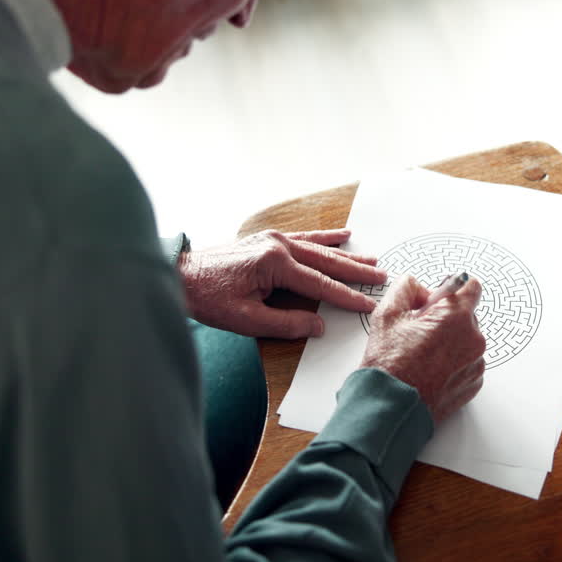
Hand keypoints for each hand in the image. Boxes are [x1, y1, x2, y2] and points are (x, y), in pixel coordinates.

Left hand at [179, 229, 385, 338]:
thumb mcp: (246, 320)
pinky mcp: (266, 239)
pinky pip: (303, 237)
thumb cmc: (208, 299)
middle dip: (356, 272)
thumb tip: (318, 326)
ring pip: (319, 248)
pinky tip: (343, 234)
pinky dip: (325, 237)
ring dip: (346, 255)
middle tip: (381, 278)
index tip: (368, 304)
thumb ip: (285, 324)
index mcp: (275, 264)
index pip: (320, 285)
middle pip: (326, 262)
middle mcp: (278, 246)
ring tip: (372, 260)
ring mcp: (272, 239)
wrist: (180, 275)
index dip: (346, 297)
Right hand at [360, 275, 486, 423]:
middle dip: (446, 318)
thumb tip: (417, 285)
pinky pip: (467, 363)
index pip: (470, 286)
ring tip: (422, 355)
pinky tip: (430, 370)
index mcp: (456, 318)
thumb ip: (406, 287)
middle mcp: (474, 340)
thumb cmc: (389, 366)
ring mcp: (476, 364)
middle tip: (419, 331)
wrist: (390, 408)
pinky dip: (452, 362)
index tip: (438, 298)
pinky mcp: (473, 384)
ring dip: (449, 342)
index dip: (451, 290)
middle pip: (467, 315)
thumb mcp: (388, 314)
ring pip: (466, 340)